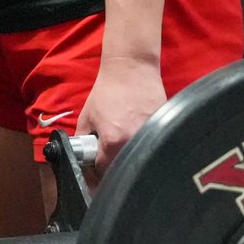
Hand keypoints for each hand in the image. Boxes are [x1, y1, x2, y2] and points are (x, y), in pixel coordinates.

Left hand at [75, 56, 165, 175]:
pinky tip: (137, 133)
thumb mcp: (87, 116)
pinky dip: (144, 145)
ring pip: (138, 158)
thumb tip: (82, 159)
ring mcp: (150, 135)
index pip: (104, 172)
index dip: (97, 174)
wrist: (130, 68)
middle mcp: (132, 141)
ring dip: (129, 156)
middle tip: (108, 158)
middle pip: (122, 168)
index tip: (96, 173)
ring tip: (124, 143)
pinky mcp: (161, 128)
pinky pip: (151, 145)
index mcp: (112, 141)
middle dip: (113, 167)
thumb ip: (82, 141)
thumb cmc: (107, 90)